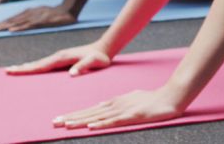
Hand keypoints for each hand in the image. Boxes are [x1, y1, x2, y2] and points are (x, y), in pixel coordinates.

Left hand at [0, 5, 76, 31]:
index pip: (13, 18)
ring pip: (17, 22)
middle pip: (12, 20)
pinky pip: (28, 25)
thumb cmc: (57, 14)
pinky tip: (11, 30)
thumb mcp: (43, 14)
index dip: (1, 23)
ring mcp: (36, 17)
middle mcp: (30, 13)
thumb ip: (33, 19)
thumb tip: (24, 25)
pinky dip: (19, 27)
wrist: (70, 9)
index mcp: (30, 12)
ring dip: (4, 26)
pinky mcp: (42, 21)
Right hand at [6, 42, 111, 75]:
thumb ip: (84, 67)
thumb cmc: (100, 57)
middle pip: (36, 63)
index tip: (14, 70)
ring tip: (14, 70)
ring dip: (27, 66)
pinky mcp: (62, 58)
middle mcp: (58, 56)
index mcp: (62, 58)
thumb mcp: (94, 62)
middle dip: (22, 68)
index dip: (28, 69)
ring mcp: (60, 56)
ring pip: (40, 63)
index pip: (41, 65)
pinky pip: (45, 63)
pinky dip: (36, 66)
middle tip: (7, 71)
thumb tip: (71, 74)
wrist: (104, 48)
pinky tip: (32, 67)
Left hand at [52, 86, 185, 129]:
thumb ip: (116, 104)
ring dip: (80, 122)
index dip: (74, 115)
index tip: (59, 119)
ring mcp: (122, 110)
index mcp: (114, 102)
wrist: (170, 96)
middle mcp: (114, 105)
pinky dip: (101, 124)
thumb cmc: (152, 99)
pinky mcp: (132, 116)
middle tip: (53, 123)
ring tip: (65, 126)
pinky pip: (114, 121)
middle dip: (70, 118)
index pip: (89, 110)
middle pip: (89, 113)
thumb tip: (103, 107)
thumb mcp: (131, 99)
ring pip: (97, 117)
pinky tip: (90, 127)